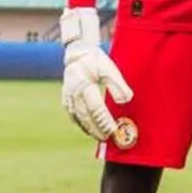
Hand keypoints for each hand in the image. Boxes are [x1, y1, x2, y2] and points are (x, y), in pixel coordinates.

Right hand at [58, 7, 131, 140]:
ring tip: (99, 137)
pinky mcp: (66, 98)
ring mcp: (67, 97)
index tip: (113, 130)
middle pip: (86, 116)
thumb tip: (126, 100)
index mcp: (84, 85)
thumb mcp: (110, 69)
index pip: (96, 108)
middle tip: (107, 138)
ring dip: (88, 129)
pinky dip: (80, 124)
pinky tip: (88, 130)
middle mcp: (73, 93)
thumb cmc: (96, 61)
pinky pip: (72, 115)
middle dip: (97, 129)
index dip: (104, 121)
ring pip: (77, 117)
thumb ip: (118, 85)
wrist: (77, 54)